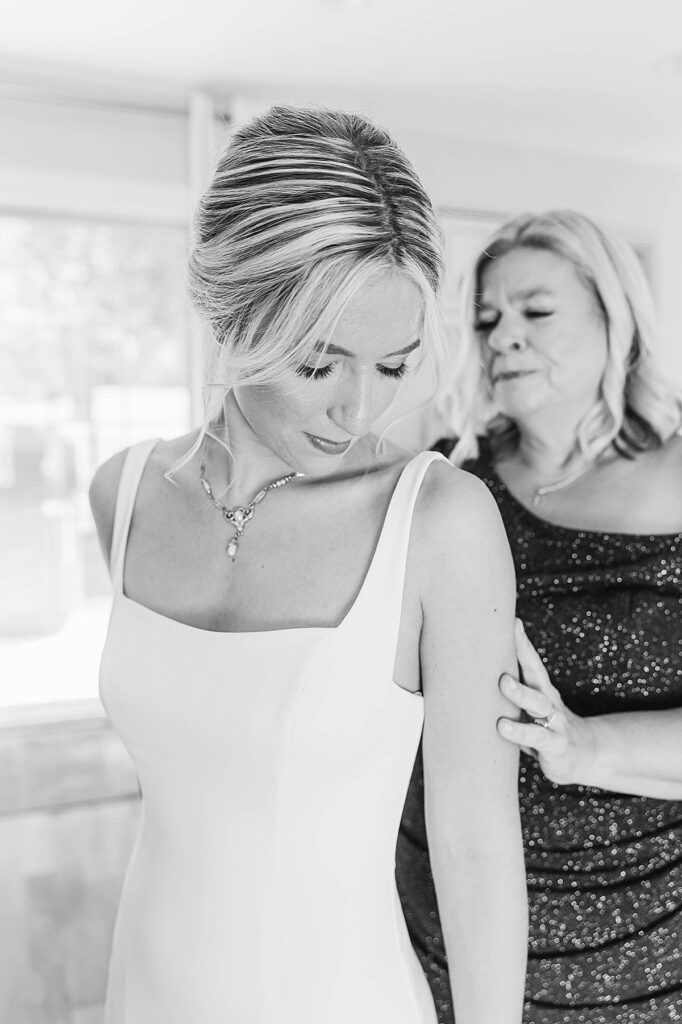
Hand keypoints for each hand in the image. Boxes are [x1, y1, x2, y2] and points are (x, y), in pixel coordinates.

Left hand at [497, 619, 596, 785]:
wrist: (584, 755)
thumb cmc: (545, 728)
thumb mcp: (530, 710)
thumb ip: (508, 696)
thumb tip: (471, 677)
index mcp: (541, 690)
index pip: (531, 662)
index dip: (522, 642)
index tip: (513, 621)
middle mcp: (550, 701)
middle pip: (536, 676)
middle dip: (523, 657)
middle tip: (500, 644)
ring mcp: (556, 722)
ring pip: (539, 704)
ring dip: (521, 693)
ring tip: (503, 683)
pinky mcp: (557, 745)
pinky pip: (538, 738)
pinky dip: (520, 733)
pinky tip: (502, 727)